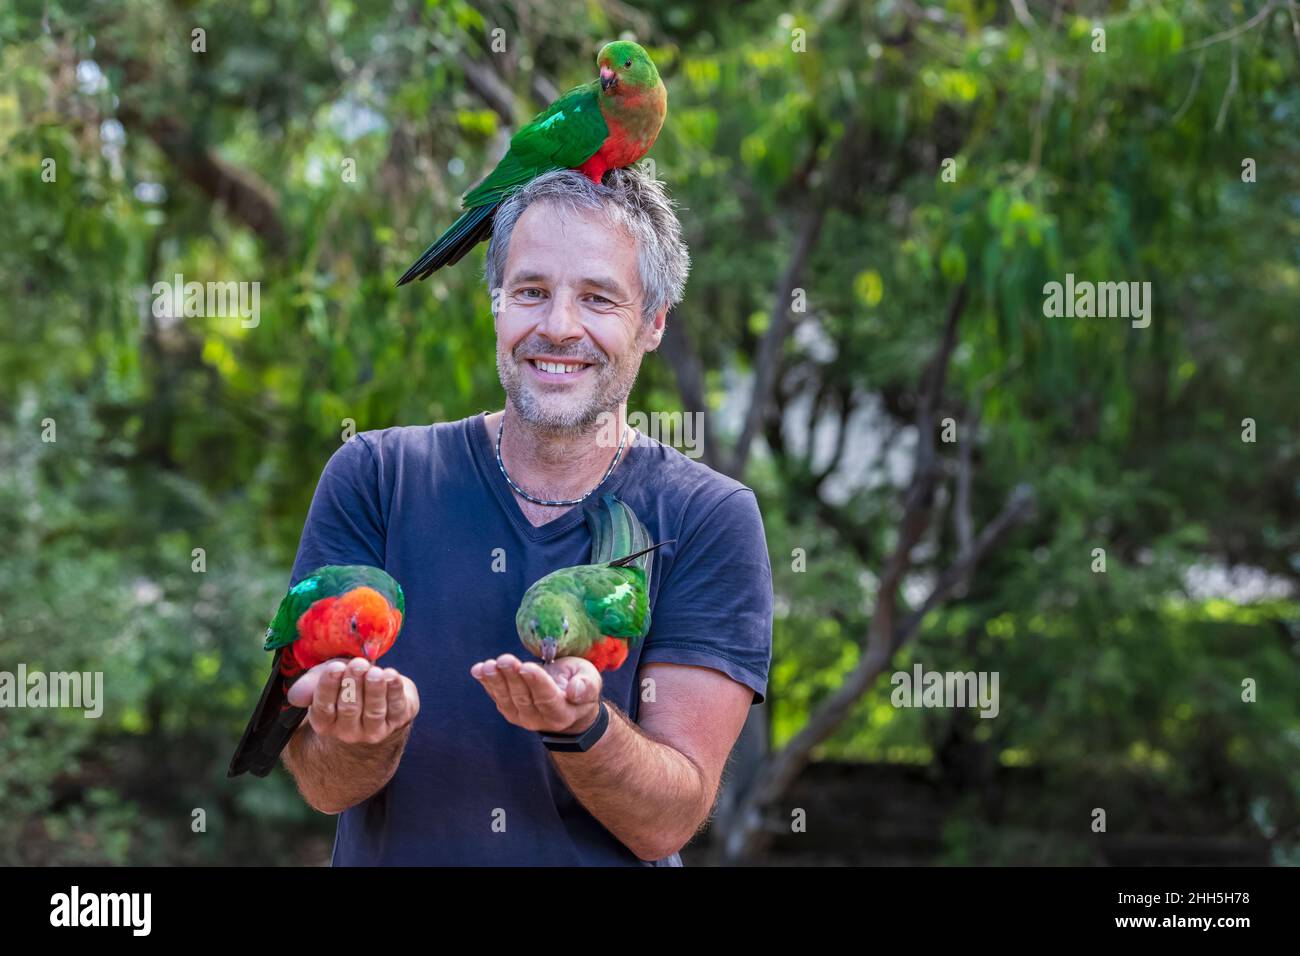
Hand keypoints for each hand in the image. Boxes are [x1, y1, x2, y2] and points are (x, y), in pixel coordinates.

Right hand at [287, 657, 419, 744]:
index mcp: (325, 722)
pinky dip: (395, 691)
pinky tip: (391, 675)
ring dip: (375, 689)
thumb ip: (310, 685)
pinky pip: (396, 708)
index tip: (335, 667)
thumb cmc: (346, 686)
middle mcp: (348, 731)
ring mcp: (374, 730)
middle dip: (354, 684)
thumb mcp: (326, 680)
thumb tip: (296, 696)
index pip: (324, 708)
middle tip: (358, 664)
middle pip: (350, 709)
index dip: (329, 687)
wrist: (377, 698)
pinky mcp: (398, 721)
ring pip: (374, 711)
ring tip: (375, 671)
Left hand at [470, 653, 601, 734]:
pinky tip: (479, 670)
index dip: (536, 683)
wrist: (567, 703)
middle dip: (512, 678)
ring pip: (506, 699)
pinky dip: (486, 683)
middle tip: (506, 660)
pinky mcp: (508, 709)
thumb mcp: (591, 680)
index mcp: (562, 712)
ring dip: (495, 681)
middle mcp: (539, 719)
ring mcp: (521, 716)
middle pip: (523, 698)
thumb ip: (587, 686)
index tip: (527, 667)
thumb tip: (574, 690)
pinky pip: (495, 696)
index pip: (547, 698)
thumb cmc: (579, 684)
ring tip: (489, 665)